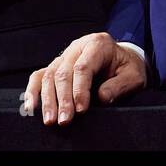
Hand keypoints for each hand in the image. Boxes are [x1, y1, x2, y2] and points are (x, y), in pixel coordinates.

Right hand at [23, 32, 146, 125]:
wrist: (123, 59)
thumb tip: (101, 97)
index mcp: (98, 44)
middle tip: (64, 121)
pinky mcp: (56, 65)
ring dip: (47, 99)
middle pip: (63, 72)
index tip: (81, 109)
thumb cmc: (127, 68)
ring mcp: (64, 55)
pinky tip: (31, 107)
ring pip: (49, 75)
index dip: (79, 89)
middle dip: (62, 99)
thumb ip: (120, 85)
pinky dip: (33, 90)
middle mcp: (78, 47)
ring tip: (50, 120)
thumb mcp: (134, 76)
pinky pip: (40, 75)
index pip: (83, 67)